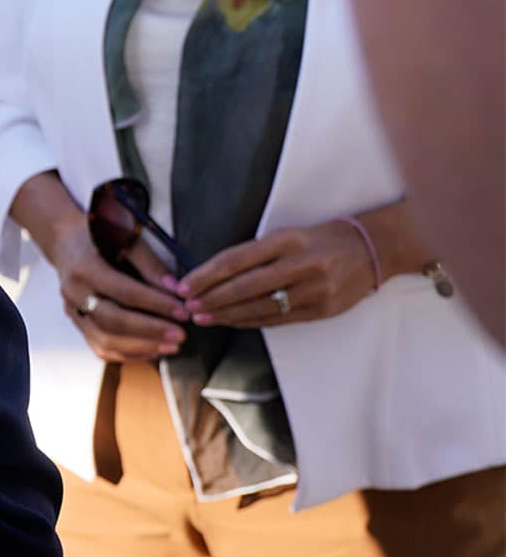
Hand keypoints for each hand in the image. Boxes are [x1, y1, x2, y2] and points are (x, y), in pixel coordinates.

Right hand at [46, 217, 187, 362]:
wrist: (66, 240)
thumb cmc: (99, 233)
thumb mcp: (127, 237)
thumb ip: (150, 265)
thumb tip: (176, 291)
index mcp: (84, 267)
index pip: (124, 292)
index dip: (156, 304)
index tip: (182, 311)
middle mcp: (73, 292)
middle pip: (112, 320)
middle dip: (150, 330)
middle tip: (181, 333)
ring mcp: (72, 310)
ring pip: (104, 340)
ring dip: (141, 346)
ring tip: (171, 345)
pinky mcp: (77, 322)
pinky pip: (99, 347)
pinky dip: (128, 353)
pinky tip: (153, 350)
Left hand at [179, 224, 375, 328]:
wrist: (373, 250)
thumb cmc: (322, 239)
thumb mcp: (289, 234)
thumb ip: (256, 253)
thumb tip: (213, 273)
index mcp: (287, 240)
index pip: (236, 260)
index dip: (206, 275)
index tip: (184, 285)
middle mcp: (300, 265)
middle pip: (244, 287)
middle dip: (211, 299)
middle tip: (187, 306)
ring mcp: (313, 290)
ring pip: (259, 307)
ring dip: (226, 315)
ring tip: (202, 317)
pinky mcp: (321, 310)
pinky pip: (278, 319)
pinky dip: (250, 321)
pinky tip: (231, 322)